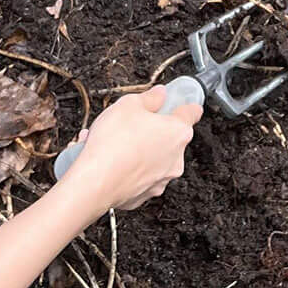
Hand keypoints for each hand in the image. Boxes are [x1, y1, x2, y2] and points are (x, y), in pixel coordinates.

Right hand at [58, 85, 202, 215]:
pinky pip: (139, 175)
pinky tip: (110, 159)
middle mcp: (175, 158)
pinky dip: (128, 167)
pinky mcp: (145, 194)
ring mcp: (161, 178)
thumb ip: (149, 98)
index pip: (192, 113)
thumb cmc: (113, 145)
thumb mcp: (128, 105)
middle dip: (152, 130)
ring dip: (137, 149)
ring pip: (153, 158)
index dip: (185, 105)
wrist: (95, 182)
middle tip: (132, 124)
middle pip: (170, 137)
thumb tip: (158, 94)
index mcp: (177, 132)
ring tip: (112, 142)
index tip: (180, 103)